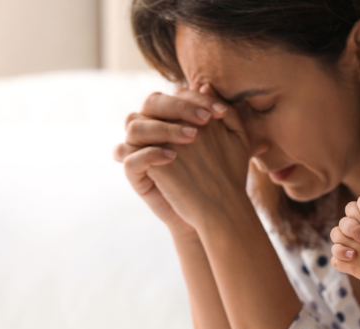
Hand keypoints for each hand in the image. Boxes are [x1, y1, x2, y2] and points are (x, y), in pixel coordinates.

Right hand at [113, 85, 232, 234]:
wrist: (213, 212)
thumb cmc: (220, 173)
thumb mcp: (231, 143)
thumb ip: (225, 115)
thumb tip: (208, 85)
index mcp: (172, 117)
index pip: (175, 95)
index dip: (196, 99)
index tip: (221, 112)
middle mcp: (152, 129)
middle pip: (151, 102)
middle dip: (178, 107)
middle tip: (205, 120)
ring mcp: (140, 150)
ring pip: (134, 125)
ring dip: (163, 127)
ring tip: (193, 138)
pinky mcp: (135, 174)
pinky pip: (127, 157)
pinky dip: (148, 153)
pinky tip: (172, 157)